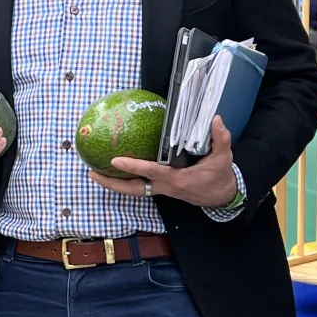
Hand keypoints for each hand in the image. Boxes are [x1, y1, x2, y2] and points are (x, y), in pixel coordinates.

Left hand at [93, 117, 240, 207]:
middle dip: (112, 184)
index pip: (152, 172)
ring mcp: (162, 190)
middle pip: (133, 189)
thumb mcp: (224, 157)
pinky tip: (114, 171)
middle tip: (92, 173)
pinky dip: (125, 181)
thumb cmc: (220, 177)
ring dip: (114, 184)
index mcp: (178, 179)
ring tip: (94, 172)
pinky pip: (139, 186)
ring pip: (134, 190)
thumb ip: (221, 138)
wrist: (221, 197)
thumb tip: (216, 119)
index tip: (115, 160)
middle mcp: (166, 187)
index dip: (134, 167)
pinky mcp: (162, 189)